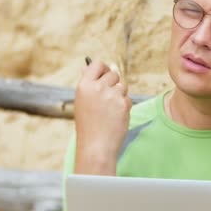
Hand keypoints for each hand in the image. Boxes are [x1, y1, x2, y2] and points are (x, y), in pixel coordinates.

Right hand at [74, 59, 130, 174]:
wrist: (96, 146)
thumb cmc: (88, 125)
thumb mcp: (82, 102)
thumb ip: (87, 84)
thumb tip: (87, 66)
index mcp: (84, 85)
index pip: (98, 64)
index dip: (104, 68)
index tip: (106, 73)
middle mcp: (98, 87)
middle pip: (113, 73)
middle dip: (114, 83)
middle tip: (108, 98)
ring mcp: (112, 95)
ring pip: (123, 85)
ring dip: (120, 94)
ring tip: (110, 109)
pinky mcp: (124, 103)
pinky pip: (128, 98)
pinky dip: (124, 106)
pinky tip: (116, 117)